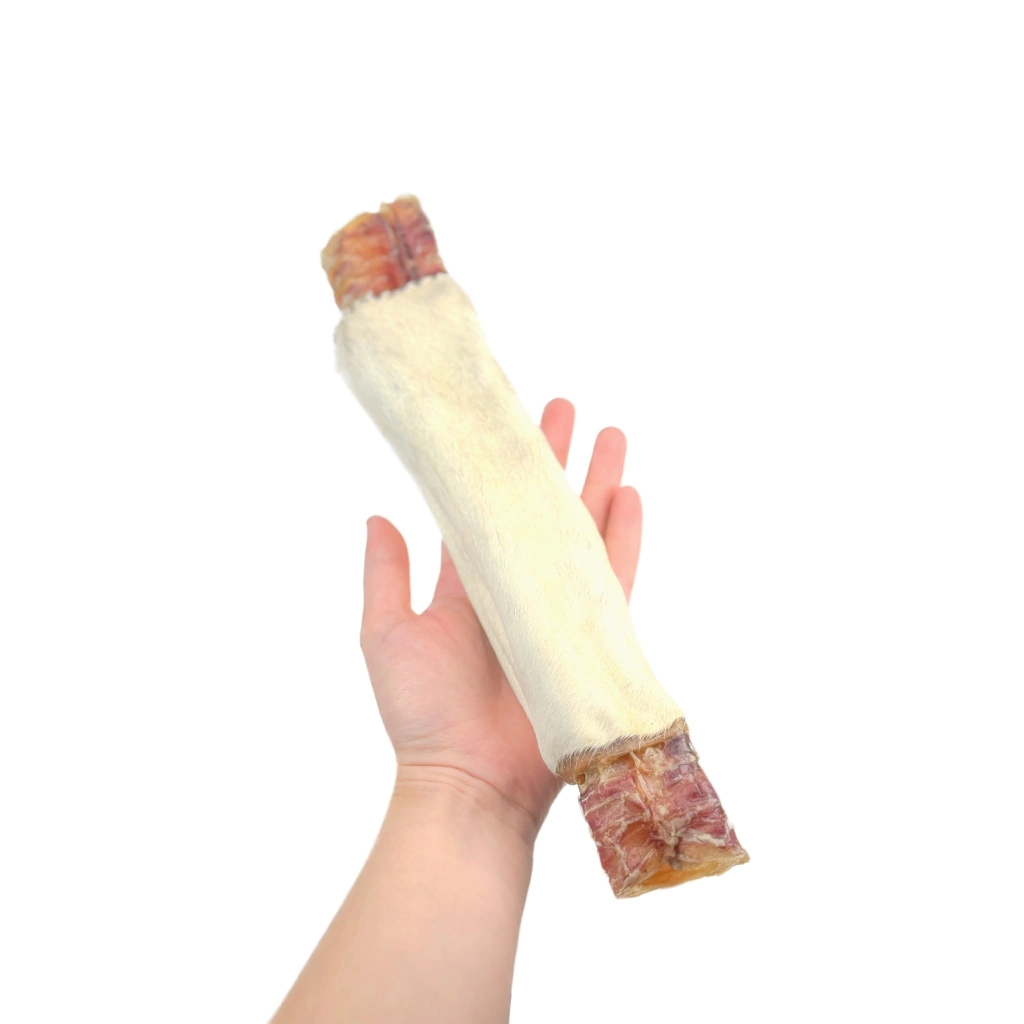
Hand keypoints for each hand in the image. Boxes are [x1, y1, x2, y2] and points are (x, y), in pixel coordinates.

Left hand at [358, 398, 643, 840]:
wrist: (469, 784)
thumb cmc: (421, 716)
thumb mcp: (386, 635)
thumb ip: (384, 576)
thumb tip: (376, 515)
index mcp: (465, 583)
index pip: (481, 509)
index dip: (493, 465)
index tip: (504, 417)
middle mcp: (512, 589)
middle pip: (537, 510)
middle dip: (553, 458)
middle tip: (566, 406)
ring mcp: (554, 610)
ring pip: (581, 533)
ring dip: (597, 484)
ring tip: (611, 435)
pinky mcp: (587, 637)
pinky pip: (613, 580)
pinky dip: (623, 539)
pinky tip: (631, 497)